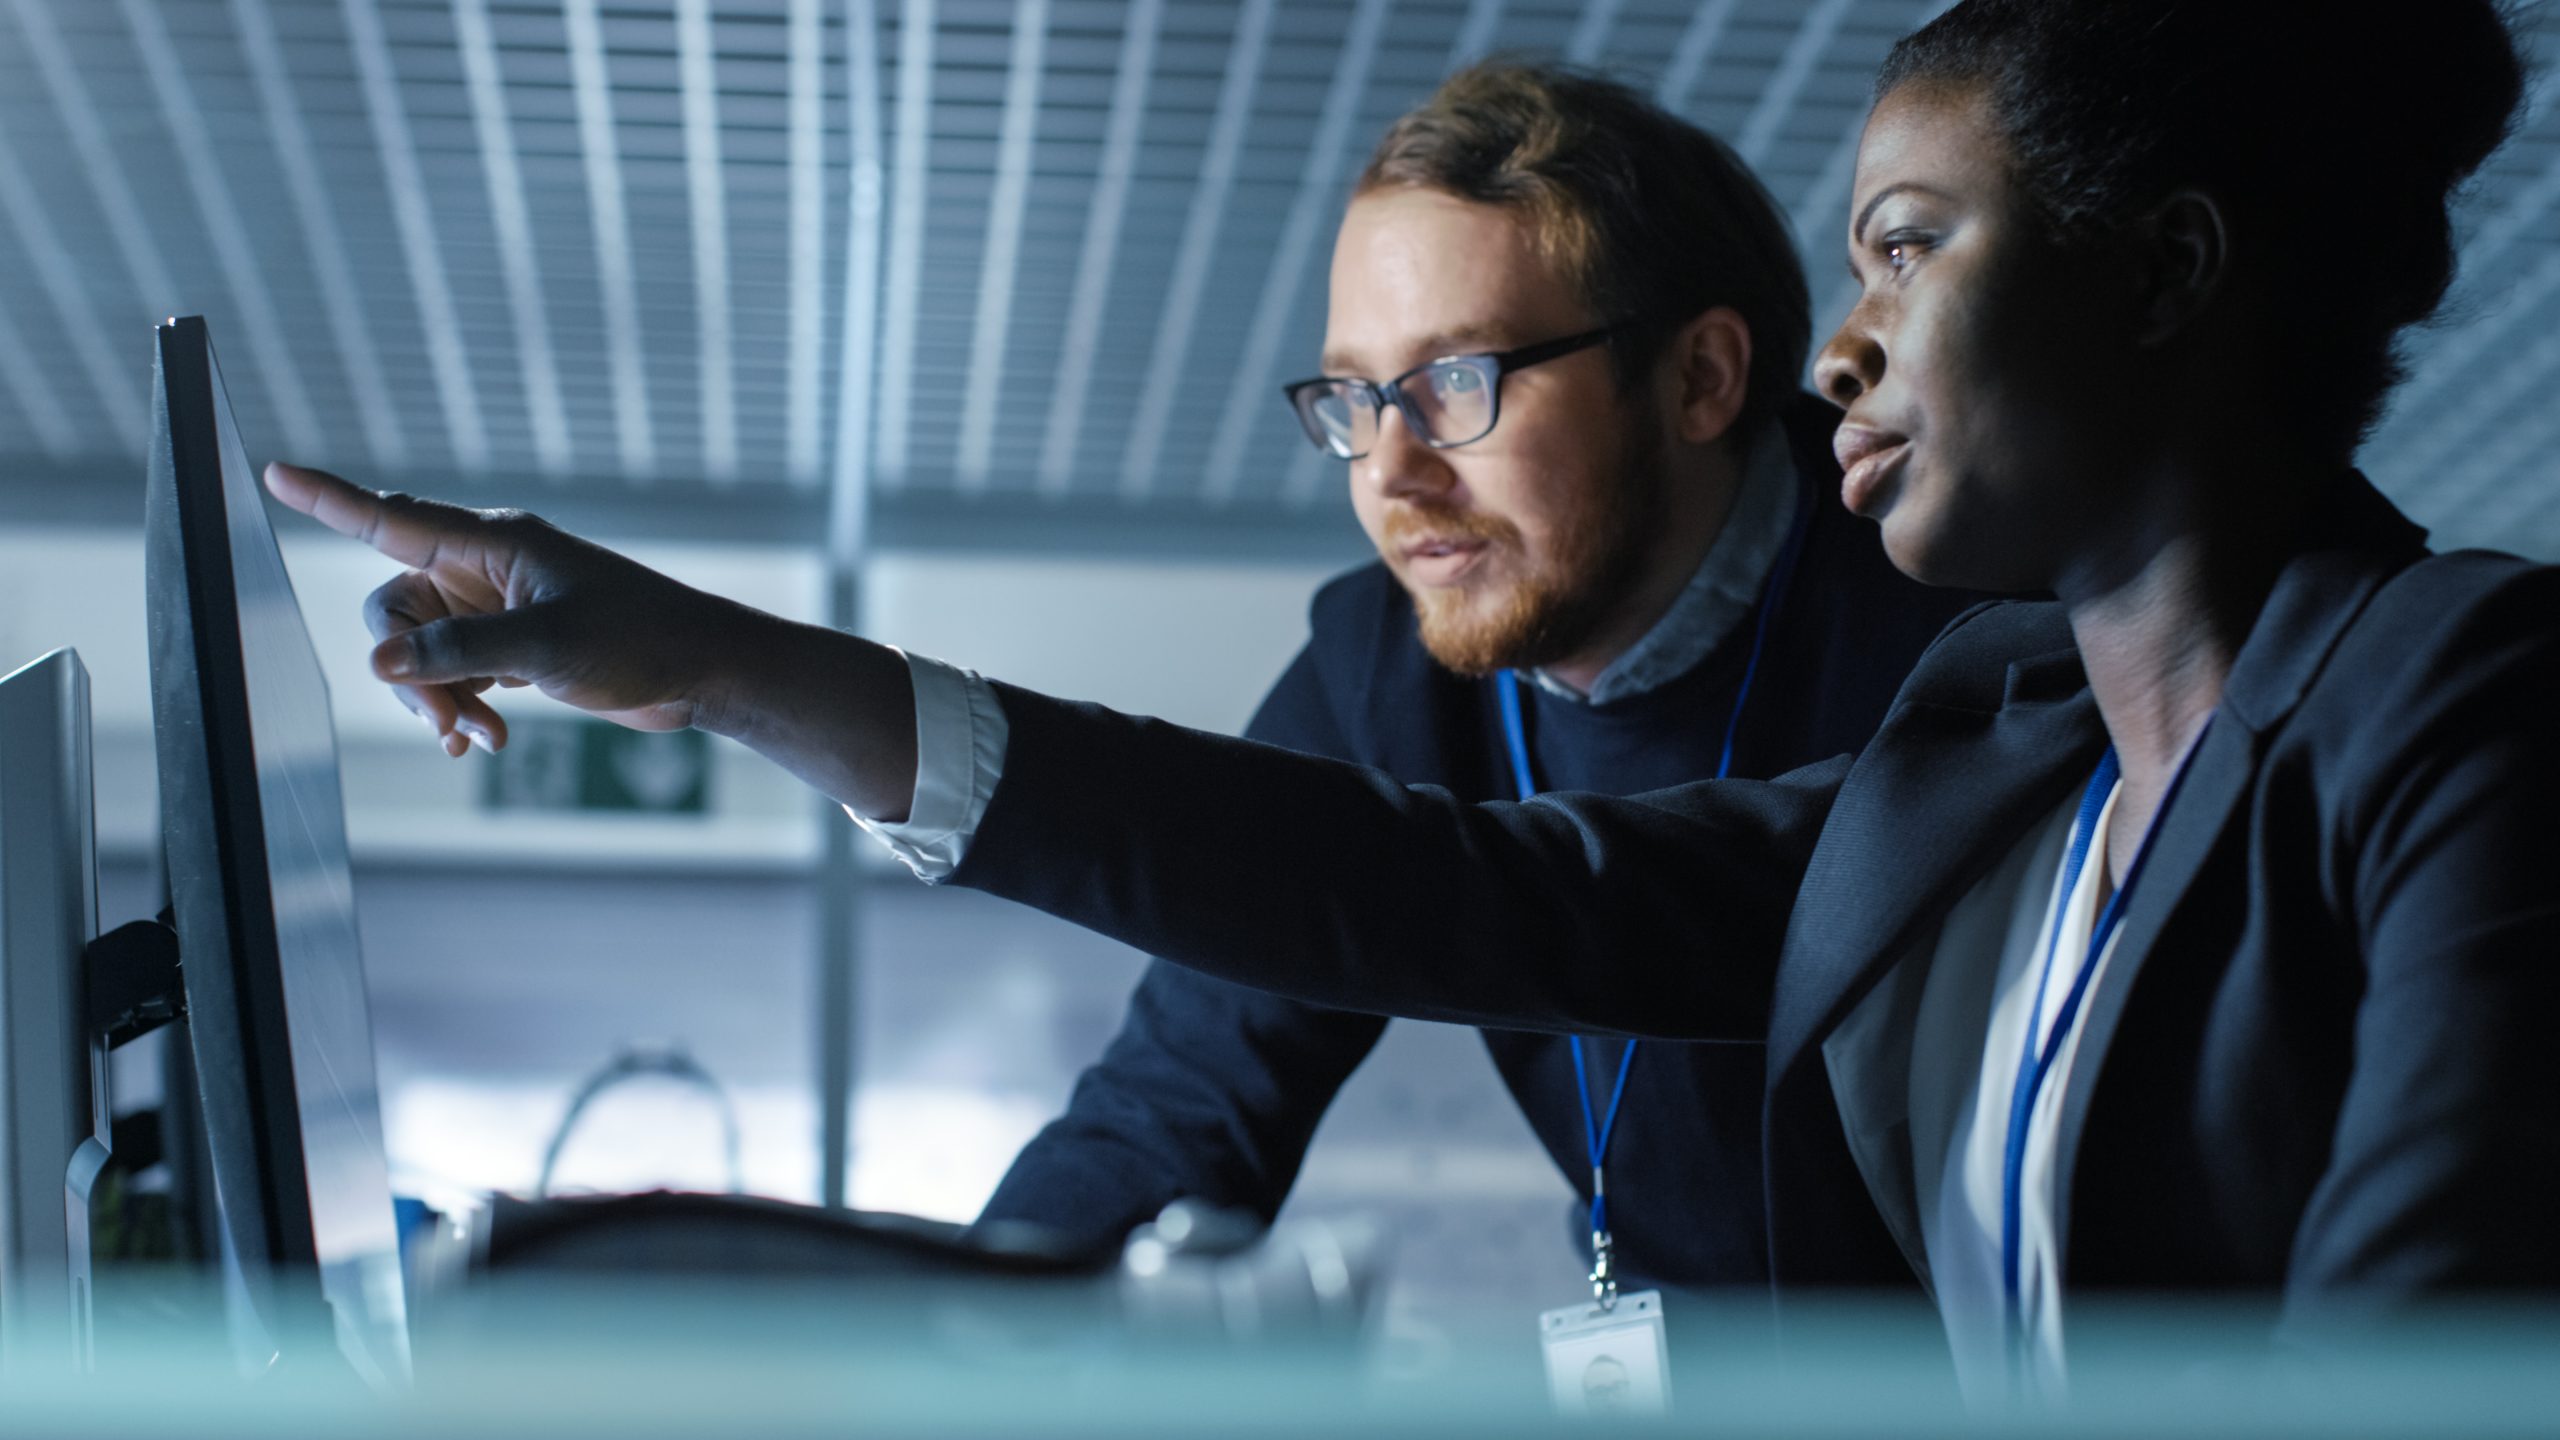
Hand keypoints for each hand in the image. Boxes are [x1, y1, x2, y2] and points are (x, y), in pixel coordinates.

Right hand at [263, 462, 769, 756]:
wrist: (700, 672)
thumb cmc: (638, 639)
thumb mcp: (543, 644)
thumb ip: (457, 651)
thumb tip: (379, 664)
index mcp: (490, 543)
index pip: (388, 518)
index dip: (327, 499)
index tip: (274, 471)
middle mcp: (484, 569)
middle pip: (393, 611)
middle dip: (408, 670)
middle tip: (448, 719)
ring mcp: (496, 610)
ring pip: (419, 652)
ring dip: (437, 698)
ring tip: (478, 739)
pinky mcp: (513, 648)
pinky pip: (452, 674)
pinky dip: (456, 707)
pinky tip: (479, 742)